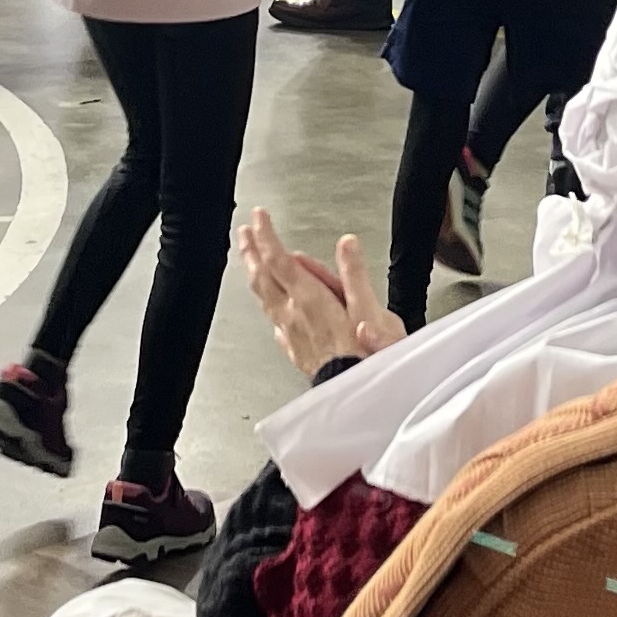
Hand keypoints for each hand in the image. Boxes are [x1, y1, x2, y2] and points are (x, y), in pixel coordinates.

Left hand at [236, 210, 401, 376]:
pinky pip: (275, 321)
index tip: (259, 217)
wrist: (357, 399)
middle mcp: (294, 316)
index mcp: (310, 300)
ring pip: (265, 298)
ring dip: (255, 273)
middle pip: (263, 277)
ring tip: (251, 259)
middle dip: (252, 250)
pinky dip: (270, 304)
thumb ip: (355, 275)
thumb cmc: (368, 358)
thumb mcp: (371, 310)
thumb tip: (347, 244)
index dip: (266, 235)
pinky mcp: (295, 350)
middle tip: (244, 231)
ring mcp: (291, 334)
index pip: (280, 260)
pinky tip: (273, 307)